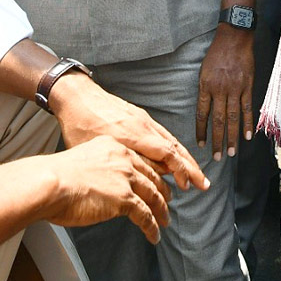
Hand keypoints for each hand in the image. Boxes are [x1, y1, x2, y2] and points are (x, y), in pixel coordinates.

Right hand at [40, 136, 171, 244]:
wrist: (50, 183)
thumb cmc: (55, 176)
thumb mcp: (81, 160)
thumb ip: (97, 167)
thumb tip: (100, 182)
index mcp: (113, 147)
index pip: (141, 160)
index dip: (153, 172)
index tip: (158, 179)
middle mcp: (124, 159)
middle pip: (152, 177)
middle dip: (162, 190)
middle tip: (167, 200)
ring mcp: (126, 179)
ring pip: (153, 196)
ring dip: (161, 211)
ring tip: (164, 220)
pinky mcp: (125, 199)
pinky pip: (146, 215)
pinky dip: (152, 227)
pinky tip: (154, 234)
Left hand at [47, 72, 208, 191]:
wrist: (76, 95)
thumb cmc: (80, 123)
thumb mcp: (97, 148)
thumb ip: (122, 161)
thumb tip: (147, 177)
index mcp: (133, 134)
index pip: (166, 153)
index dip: (180, 170)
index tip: (187, 185)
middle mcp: (142, 125)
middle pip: (174, 147)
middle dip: (191, 167)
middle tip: (204, 183)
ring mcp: (142, 119)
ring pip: (170, 140)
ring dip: (185, 158)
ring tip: (195, 173)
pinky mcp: (139, 116)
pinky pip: (162, 133)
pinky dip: (173, 147)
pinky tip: (175, 156)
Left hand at [196, 25, 254, 160]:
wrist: (234, 37)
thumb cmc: (217, 53)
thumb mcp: (204, 70)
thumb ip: (205, 89)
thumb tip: (206, 109)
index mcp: (205, 85)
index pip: (202, 114)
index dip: (201, 130)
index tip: (201, 144)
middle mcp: (219, 89)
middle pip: (218, 120)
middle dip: (217, 140)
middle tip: (217, 157)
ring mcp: (235, 88)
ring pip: (233, 118)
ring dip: (232, 137)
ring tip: (231, 152)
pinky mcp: (248, 86)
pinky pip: (248, 108)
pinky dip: (248, 123)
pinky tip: (247, 136)